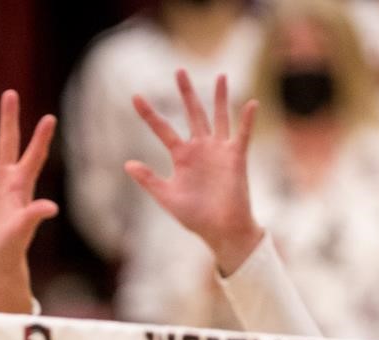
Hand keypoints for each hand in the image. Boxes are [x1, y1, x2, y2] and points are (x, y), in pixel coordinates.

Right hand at [0, 90, 57, 305]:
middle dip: (9, 118)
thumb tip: (51, 207)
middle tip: (11, 94)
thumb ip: (34, 214)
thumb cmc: (12, 246)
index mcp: (21, 183)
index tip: (50, 117)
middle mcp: (4, 177)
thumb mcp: (23, 229)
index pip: (34, 154)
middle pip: (7, 141)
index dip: (42, 136)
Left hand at [126, 71, 262, 272]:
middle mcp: (200, 148)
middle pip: (192, 113)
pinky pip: (242, 135)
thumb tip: (127, 164)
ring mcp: (218, 151)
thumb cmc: (195, 216)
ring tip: (221, 76)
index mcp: (181, 156)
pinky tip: (251, 103)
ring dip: (219, 98)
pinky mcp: (236, 158)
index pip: (162, 129)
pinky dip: (247, 120)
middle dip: (186, 93)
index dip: (149, 114)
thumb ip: (149, 180)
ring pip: (218, 117)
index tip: (135, 96)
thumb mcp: (167, 197)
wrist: (220, 230)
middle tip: (179, 70)